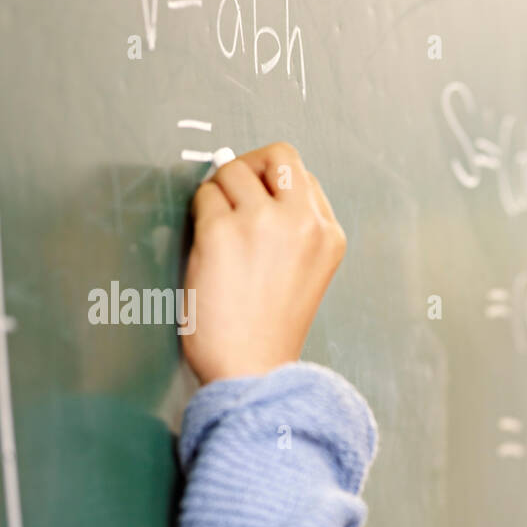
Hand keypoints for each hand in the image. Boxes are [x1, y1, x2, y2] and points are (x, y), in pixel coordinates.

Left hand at [181, 141, 345, 383]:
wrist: (252, 370)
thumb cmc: (270, 330)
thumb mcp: (306, 271)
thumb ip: (294, 228)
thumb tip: (252, 180)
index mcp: (328, 235)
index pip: (302, 177)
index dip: (273, 186)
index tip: (257, 206)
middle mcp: (303, 222)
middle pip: (276, 156)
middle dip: (249, 170)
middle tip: (233, 200)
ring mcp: (263, 224)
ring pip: (233, 171)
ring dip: (219, 195)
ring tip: (219, 236)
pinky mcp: (223, 232)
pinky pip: (204, 197)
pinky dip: (199, 215)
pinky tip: (206, 249)